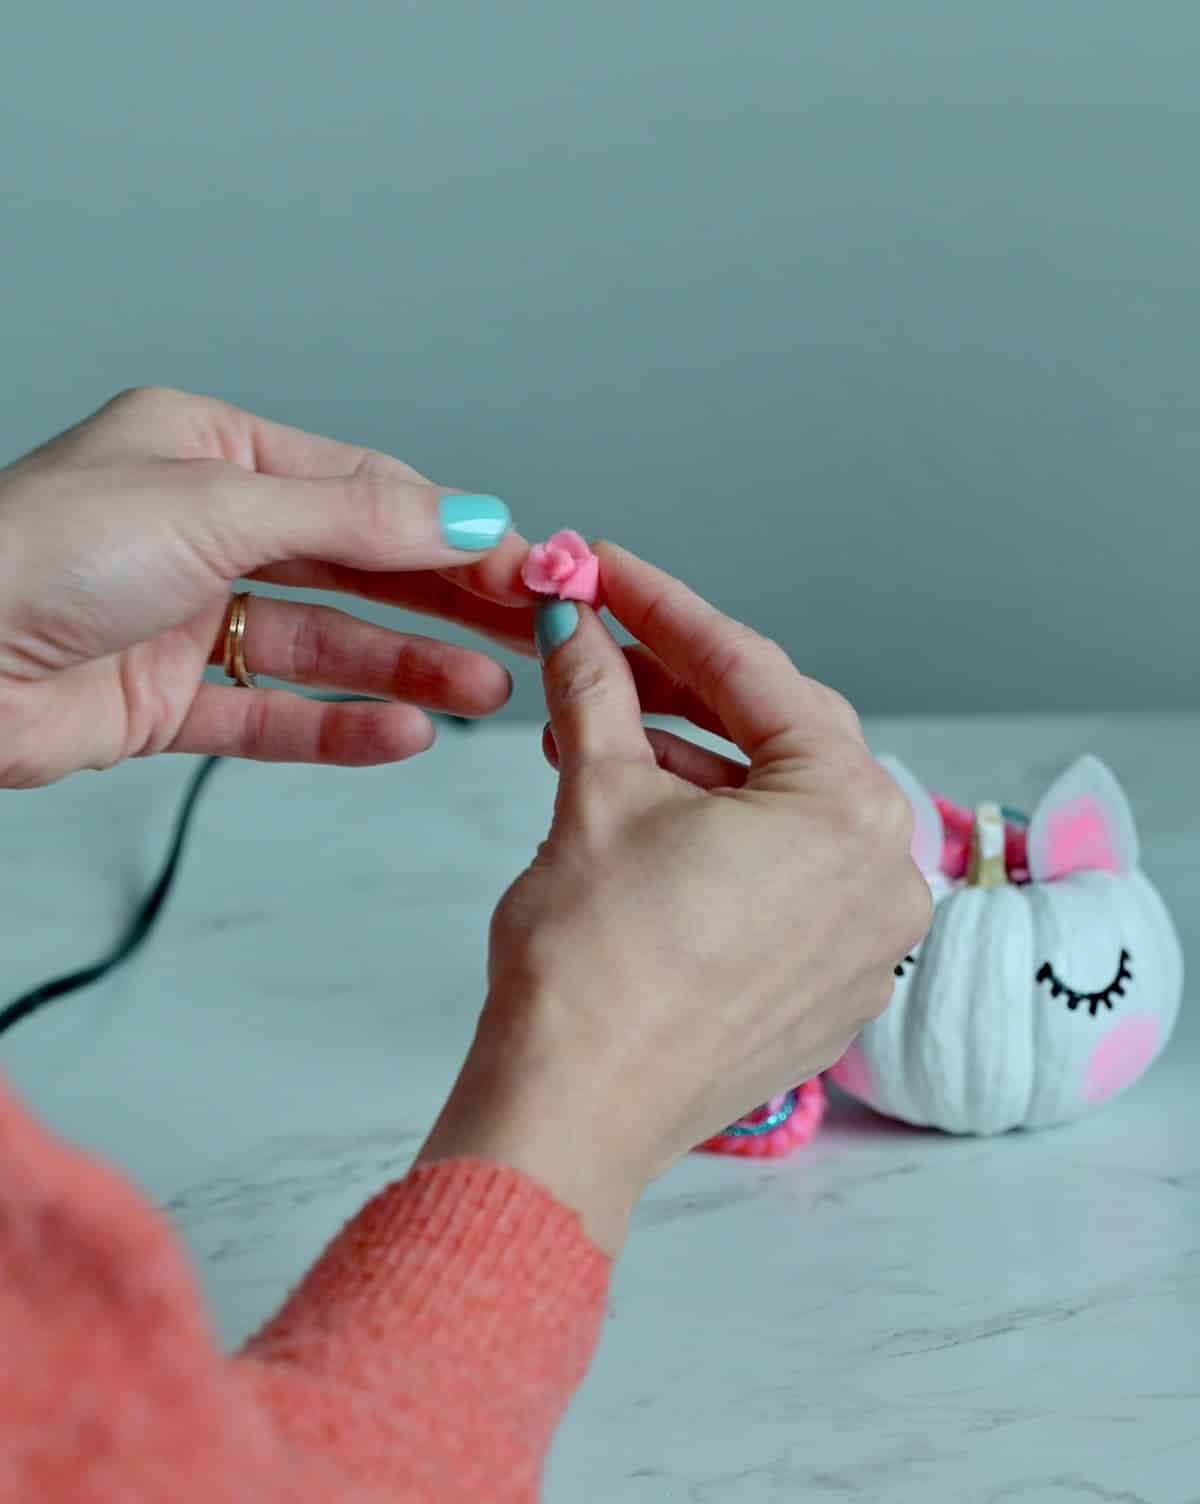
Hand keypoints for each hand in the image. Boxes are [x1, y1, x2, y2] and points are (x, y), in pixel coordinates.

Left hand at [0, 387, 535, 787]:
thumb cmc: (37, 553)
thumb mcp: (217, 508)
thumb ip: (353, 517)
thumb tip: (466, 515)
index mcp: (211, 453)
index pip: (360, 488)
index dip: (448, 528)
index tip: (522, 562)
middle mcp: (203, 529)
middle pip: (354, 565)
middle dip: (443, 598)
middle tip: (527, 627)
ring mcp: (186, 616)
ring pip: (324, 643)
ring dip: (407, 667)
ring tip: (487, 691)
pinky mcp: (165, 700)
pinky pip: (272, 715)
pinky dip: (338, 726)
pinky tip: (404, 732)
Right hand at [416, 543, 933, 1254]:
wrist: (570, 1116)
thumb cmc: (592, 972)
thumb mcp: (594, 794)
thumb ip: (594, 687)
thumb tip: (572, 619)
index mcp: (848, 815)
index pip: (752, 673)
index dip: (664, 608)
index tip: (608, 572)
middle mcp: (884, 877)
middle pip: (780, 735)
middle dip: (685, 683)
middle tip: (606, 644)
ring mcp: (864, 941)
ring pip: (781, 808)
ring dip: (694, 760)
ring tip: (602, 731)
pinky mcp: (827, 988)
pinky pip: (784, 876)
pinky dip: (721, 832)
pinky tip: (647, 810)